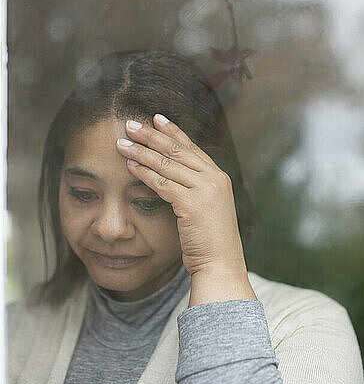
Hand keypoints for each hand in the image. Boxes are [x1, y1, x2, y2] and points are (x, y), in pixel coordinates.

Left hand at [116, 113, 246, 276]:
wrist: (221, 264)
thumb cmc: (209, 241)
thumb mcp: (206, 208)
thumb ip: (194, 189)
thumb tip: (173, 175)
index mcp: (218, 177)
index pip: (191, 147)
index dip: (172, 131)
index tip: (155, 118)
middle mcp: (214, 178)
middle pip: (177, 150)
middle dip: (151, 135)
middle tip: (130, 124)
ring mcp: (205, 189)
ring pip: (167, 164)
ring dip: (141, 152)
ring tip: (122, 143)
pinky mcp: (192, 203)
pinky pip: (162, 183)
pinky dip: (144, 173)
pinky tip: (129, 166)